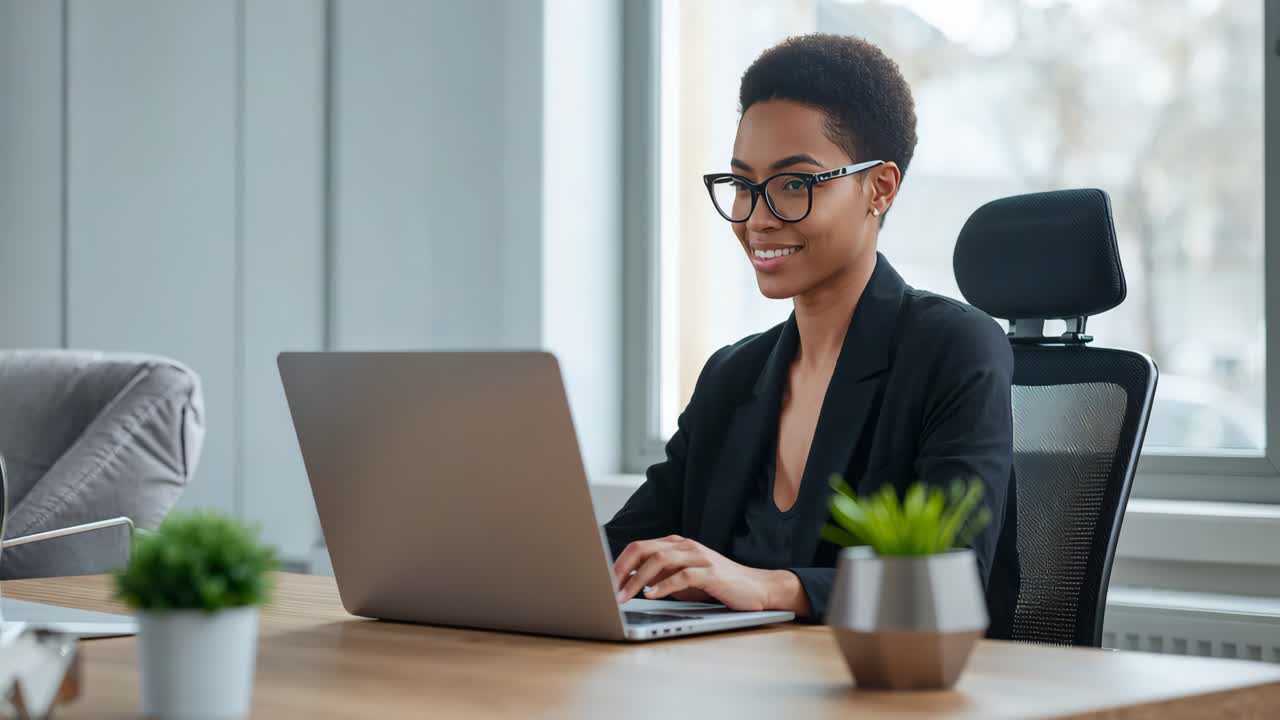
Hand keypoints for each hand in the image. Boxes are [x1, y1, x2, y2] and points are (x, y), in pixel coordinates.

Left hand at [611, 535, 798, 611]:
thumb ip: (657, 577)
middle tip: (607, 588)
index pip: (639, 547)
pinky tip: (651, 596)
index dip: (618, 563)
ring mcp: (699, 557)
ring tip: (624, 596)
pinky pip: (682, 576)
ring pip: (660, 560)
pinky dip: (664, 586)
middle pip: (645, 549)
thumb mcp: (681, 580)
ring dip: (638, 580)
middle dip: (622, 568)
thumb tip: (625, 583)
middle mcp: (685, 546)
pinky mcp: (711, 572)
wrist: (756, 588)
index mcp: (675, 544)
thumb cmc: (716, 585)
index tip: (602, 581)